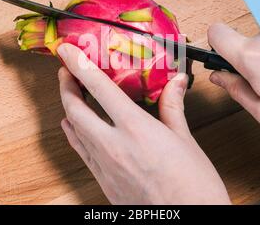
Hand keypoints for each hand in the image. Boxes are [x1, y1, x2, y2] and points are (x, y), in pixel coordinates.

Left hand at [57, 43, 230, 204]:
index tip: (67, 51)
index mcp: (136, 129)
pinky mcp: (104, 181)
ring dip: (68, 108)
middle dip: (66, 85)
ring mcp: (105, 166)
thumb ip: (173, 107)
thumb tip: (176, 83)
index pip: (99, 88)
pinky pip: (80, 151)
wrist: (188, 222)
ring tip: (70, 94)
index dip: (79, 65)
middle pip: (75, 108)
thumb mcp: (185, 140)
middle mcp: (114, 145)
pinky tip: (73, 127)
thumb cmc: (193, 187)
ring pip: (73, 130)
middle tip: (66, 71)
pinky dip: (73, 134)